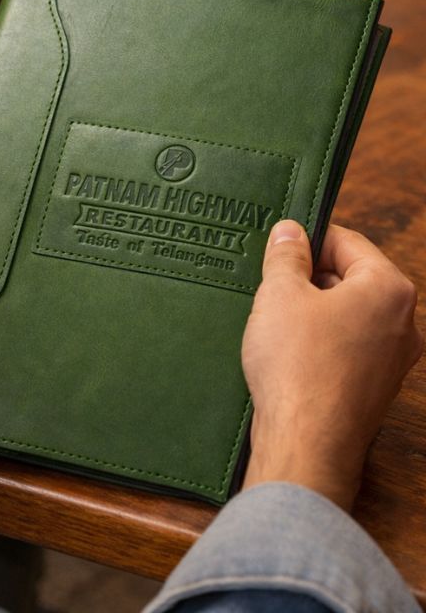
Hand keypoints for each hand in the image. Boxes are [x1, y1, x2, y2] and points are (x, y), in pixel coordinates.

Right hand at [242, 220, 421, 509]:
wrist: (305, 442)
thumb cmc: (297, 366)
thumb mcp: (279, 294)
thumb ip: (286, 255)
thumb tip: (290, 231)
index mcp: (389, 289)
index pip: (348, 242)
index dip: (308, 239)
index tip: (278, 246)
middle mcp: (403, 323)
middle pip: (351, 278)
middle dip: (308, 277)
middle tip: (269, 284)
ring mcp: (392, 359)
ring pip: (347, 315)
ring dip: (311, 310)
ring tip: (273, 319)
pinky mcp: (374, 388)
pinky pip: (346, 347)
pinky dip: (318, 341)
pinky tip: (286, 350)